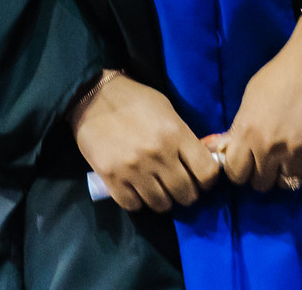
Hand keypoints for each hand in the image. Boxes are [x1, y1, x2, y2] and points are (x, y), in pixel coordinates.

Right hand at [72, 72, 222, 213]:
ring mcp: (134, 169)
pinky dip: (138, 201)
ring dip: (162, 199)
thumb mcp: (167, 111)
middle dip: (186, 193)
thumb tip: (200, 162)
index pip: (207, 173)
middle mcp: (158, 155)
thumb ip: (184, 138)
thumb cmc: (135, 100)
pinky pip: (134, 205)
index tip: (201, 180)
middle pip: (186, 194)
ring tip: (157, 188)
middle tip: (179, 186)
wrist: (93, 96)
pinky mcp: (111, 179)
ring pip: (162, 205)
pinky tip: (137, 190)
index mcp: (175, 134)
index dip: (208, 181)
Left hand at [210, 26, 301, 192]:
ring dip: (289, 169)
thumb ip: (239, 127)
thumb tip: (223, 148)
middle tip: (271, 157)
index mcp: (247, 132)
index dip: (241, 169)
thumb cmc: (281, 72)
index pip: (236, 174)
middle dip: (264, 172)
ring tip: (293, 151)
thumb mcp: (251, 96)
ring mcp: (298, 151)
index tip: (248, 162)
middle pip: (261, 184)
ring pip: (288, 182)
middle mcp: (270, 147)